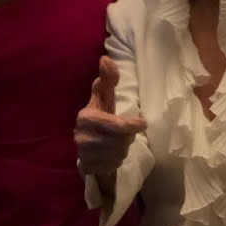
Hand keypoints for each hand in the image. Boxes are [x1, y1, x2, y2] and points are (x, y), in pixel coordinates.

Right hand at [75, 55, 146, 174]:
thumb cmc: (101, 115)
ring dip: (122, 149)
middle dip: (127, 137)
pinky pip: (112, 166)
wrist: (86, 144)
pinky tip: (111, 154)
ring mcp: (83, 154)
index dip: (132, 125)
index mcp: (86, 117)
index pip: (116, 125)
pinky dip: (116, 160)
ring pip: (118, 154)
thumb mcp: (104, 98)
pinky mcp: (87, 167)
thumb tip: (106, 58)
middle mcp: (82, 136)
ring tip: (117, 143)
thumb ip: (108, 80)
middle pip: (120, 140)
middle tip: (125, 133)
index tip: (143, 123)